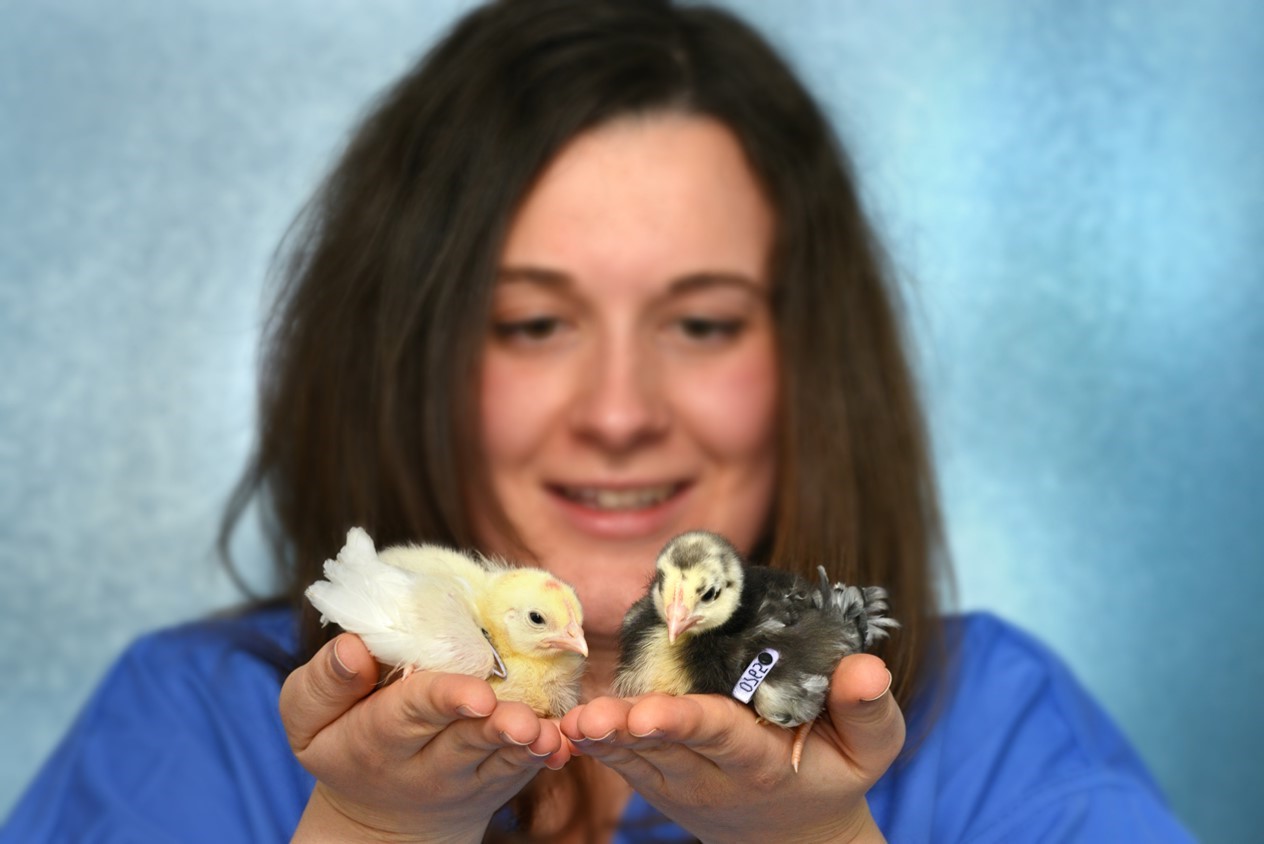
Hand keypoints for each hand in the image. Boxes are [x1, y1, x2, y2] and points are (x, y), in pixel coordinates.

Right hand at [281, 633, 571, 842]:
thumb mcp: (309, 718)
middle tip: (522, 720)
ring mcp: (465, 776)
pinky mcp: (497, 782)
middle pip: (462, 741)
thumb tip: (352, 646)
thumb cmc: (346, 740)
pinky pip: (520, 771)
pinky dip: (543, 756)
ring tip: (543, 732)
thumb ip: (324, 682)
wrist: (380, 818)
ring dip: (524, 744)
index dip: (443, 699)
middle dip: (493, 727)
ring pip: (497, 760)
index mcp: (374, 738)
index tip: (476, 693)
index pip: (409, 713)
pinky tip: (560, 743)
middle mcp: (423, 763)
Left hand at [561, 654, 900, 843]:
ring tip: (573, 720)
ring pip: (636, 757)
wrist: (795, 833)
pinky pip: (623, 762)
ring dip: (603, 739)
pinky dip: (595, 744)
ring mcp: (680, 782)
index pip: (720, 737)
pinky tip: (569, 724)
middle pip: (666, 748)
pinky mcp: (659, 779)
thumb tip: (866, 668)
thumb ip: (868, 710)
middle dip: (628, 731)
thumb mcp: (869, 749)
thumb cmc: (834, 772)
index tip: (650, 713)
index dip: (684, 723)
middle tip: (592, 718)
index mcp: (762, 764)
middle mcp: (714, 776)